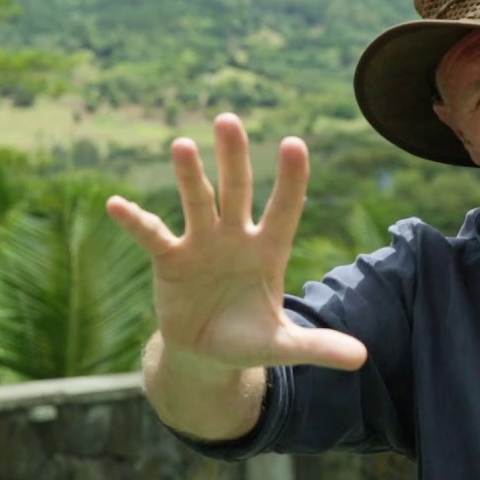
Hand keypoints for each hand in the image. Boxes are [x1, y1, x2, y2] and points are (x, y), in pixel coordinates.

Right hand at [107, 113, 367, 374]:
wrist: (207, 353)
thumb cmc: (249, 338)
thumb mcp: (283, 346)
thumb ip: (318, 347)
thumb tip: (361, 358)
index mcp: (269, 250)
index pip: (284, 208)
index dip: (290, 179)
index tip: (295, 142)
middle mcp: (236, 237)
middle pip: (237, 190)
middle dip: (234, 157)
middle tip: (228, 120)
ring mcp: (202, 244)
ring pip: (197, 202)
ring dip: (190, 176)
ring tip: (182, 144)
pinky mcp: (170, 260)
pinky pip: (153, 235)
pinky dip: (136, 221)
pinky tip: (117, 204)